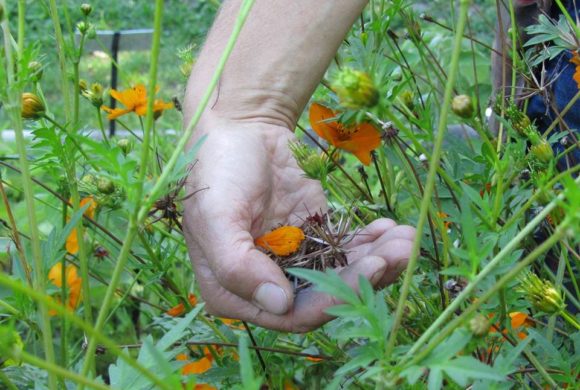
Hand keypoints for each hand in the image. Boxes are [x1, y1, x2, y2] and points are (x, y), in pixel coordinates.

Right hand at [183, 119, 415, 331]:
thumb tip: (280, 305)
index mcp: (234, 290)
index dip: (332, 301)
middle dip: (365, 277)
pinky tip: (391, 229)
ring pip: (341, 272)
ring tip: (406, 240)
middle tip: (399, 253)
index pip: (289, 315)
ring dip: (377, 260)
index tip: (369, 271)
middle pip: (324, 295)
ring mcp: (293, 257)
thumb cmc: (218, 170)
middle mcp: (266, 281)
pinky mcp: (314, 232)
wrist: (241, 126)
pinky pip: (346, 246)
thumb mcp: (216, 217)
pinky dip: (371, 241)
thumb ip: (237, 266)